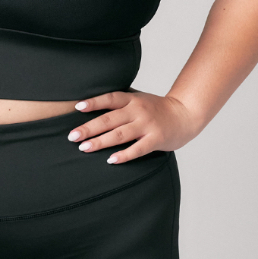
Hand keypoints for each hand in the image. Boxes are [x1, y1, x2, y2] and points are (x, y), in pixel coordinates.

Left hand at [66, 90, 201, 163]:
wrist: (185, 115)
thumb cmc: (157, 109)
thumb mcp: (139, 100)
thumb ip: (120, 104)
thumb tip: (91, 110)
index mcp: (132, 100)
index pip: (110, 99)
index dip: (93, 102)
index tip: (77, 107)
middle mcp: (138, 111)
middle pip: (109, 119)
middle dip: (89, 128)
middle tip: (72, 136)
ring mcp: (147, 125)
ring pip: (120, 134)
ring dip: (100, 142)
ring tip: (84, 148)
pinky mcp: (156, 139)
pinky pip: (137, 149)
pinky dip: (124, 155)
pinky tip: (111, 160)